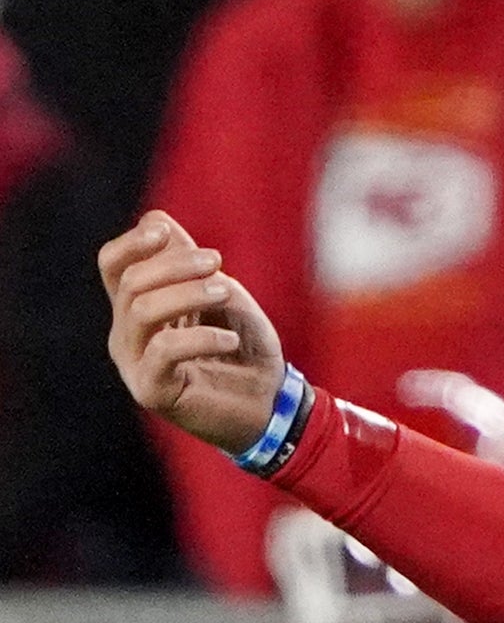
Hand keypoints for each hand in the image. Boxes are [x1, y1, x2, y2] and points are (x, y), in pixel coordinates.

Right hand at [99, 211, 285, 452]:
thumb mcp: (225, 296)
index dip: (132, 242)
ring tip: (226, 292)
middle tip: (217, 261)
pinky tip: (229, 339)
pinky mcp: (151, 391)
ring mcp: (135, 364)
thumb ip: (192, 264)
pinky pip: (164, 350)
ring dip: (187, 293)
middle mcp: (128, 334)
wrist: (270, 404)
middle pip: (130, 282)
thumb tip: (154, 219)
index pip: (113, 265)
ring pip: (141, 310)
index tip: (165, 230)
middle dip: (175, 264)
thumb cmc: (245, 348)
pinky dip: (201, 336)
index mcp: (138, 308)